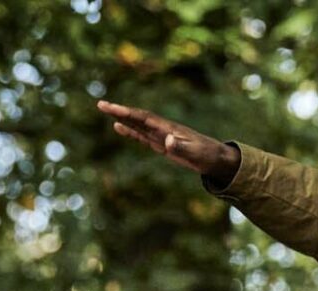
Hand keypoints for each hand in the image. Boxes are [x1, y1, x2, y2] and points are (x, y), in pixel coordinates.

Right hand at [96, 99, 238, 184]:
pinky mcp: (163, 145)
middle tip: (100, 105)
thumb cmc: (207, 155)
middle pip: (137, 118)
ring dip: (122, 119)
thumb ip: (181, 147)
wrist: (217, 159)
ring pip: (138, 125)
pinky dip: (131, 132)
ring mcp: (162, 136)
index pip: (144, 118)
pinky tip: (119, 128)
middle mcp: (162, 129)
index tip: (112, 109)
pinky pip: (143, 137)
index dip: (128, 113)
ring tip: (105, 112)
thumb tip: (167, 141)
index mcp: (168, 128)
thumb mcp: (195, 154)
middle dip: (119, 111)